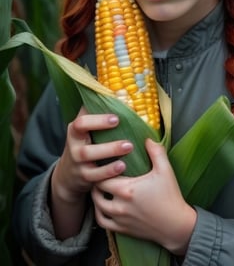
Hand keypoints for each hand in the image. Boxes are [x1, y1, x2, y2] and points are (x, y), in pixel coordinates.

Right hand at [50, 107, 132, 238]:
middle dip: (108, 145)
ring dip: (111, 155)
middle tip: (129, 141)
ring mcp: (78, 164)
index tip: (117, 118)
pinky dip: (109, 173)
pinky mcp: (84, 178)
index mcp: (75, 131)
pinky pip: (96, 177)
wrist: (69, 173)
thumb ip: (97, 110)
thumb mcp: (86, 127)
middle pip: (86, 146)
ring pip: (91, 160)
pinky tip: (123, 167)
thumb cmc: (85, 142)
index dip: (98, 120)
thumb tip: (120, 90)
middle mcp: (74, 147)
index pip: (81, 123)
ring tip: (129, 150)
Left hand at [92, 138, 196, 254]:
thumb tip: (147, 138)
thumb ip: (156, 151)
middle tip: (100, 171)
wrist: (176, 225)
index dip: (101, 168)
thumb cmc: (171, 196)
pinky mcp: (122, 229)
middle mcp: (120, 205)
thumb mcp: (165, 170)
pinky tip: (102, 206)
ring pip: (97, 207)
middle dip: (97, 180)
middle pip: (97, 190)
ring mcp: (120, 219)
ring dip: (96, 196)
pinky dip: (99, 213)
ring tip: (99, 187)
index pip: (103, 176)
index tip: (103, 161)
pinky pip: (102, 222)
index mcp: (127, 189)